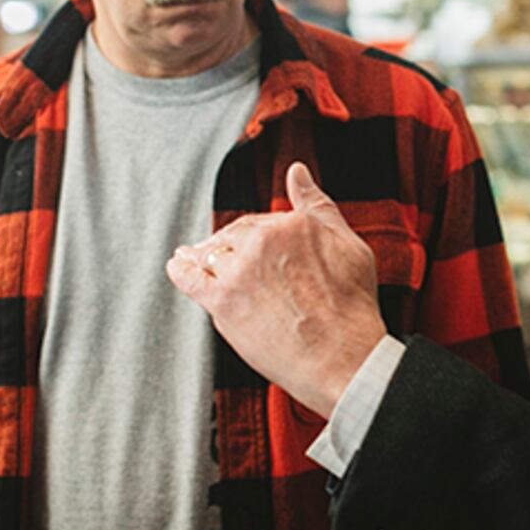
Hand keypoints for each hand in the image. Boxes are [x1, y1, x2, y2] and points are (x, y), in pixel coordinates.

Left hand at [166, 162, 386, 417]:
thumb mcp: (347, 244)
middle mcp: (260, 243)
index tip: (254, 245)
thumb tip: (296, 171)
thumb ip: (318, 205)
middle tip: (225, 254)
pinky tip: (176, 265)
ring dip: (200, 254)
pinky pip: (188, 278)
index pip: (260, 222)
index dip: (256, 234)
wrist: (343, 358)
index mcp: (290, 224)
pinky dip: (179, 269)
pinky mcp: (221, 303)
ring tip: (193, 256)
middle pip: (232, 235)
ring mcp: (238, 272)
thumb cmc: (352, 305)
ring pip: (209, 254)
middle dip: (228, 243)